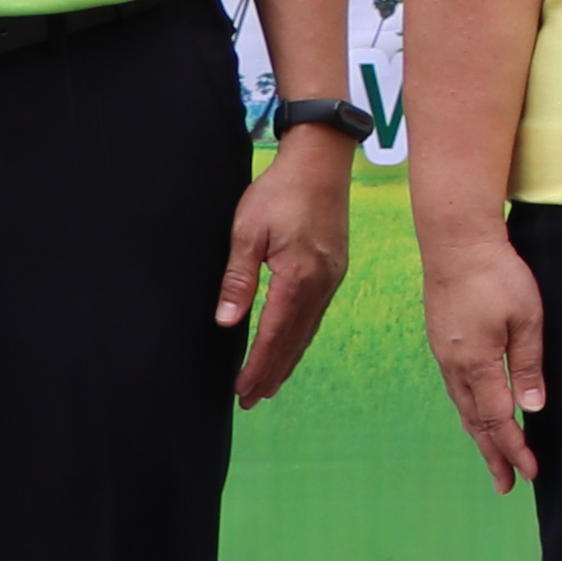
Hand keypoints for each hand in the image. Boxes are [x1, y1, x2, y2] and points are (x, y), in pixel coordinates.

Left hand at [220, 131, 353, 406]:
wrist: (321, 160)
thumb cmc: (280, 191)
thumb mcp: (247, 231)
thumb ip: (237, 278)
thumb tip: (226, 321)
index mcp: (298, 277)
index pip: (274, 334)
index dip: (258, 366)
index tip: (242, 391)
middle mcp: (321, 284)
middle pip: (294, 340)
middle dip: (272, 373)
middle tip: (251, 400)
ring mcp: (332, 277)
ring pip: (308, 330)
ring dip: (287, 359)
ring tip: (270, 383)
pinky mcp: (335, 268)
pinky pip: (316, 314)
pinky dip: (300, 337)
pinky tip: (291, 344)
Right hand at [421, 216, 545, 493]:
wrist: (455, 241)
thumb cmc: (496, 275)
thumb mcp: (526, 318)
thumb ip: (527, 365)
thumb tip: (532, 408)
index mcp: (477, 364)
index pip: (498, 420)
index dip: (514, 448)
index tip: (530, 473)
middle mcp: (455, 366)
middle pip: (475, 422)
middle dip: (493, 455)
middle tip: (506, 485)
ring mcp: (444, 354)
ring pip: (463, 407)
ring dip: (479, 436)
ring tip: (492, 458)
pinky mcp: (442, 341)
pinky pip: (456, 388)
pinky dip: (468, 410)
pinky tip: (475, 413)